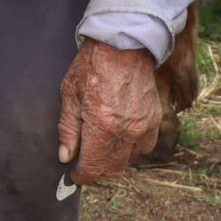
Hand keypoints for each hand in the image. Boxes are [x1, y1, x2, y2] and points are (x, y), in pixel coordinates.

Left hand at [56, 39, 161, 184]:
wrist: (123, 45)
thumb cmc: (91, 65)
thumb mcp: (70, 93)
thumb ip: (67, 129)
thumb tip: (65, 157)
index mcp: (103, 125)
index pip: (93, 167)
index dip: (81, 175)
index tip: (74, 174)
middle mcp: (127, 131)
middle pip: (112, 168)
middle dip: (97, 169)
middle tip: (85, 158)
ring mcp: (144, 126)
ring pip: (129, 160)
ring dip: (114, 159)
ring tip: (101, 144)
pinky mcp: (155, 120)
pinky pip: (145, 147)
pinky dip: (132, 148)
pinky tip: (119, 136)